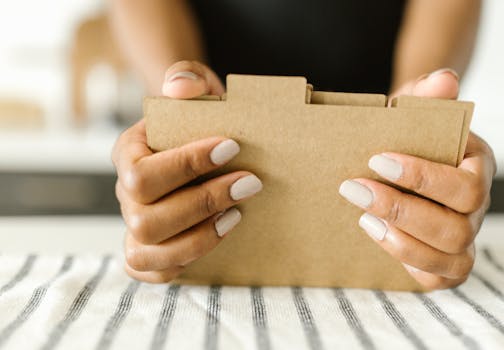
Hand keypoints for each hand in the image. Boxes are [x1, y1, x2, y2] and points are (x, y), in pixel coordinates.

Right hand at [112, 61, 262, 282]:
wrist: (201, 138)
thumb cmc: (198, 116)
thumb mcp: (197, 87)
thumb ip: (187, 77)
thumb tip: (182, 88)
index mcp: (128, 153)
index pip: (141, 172)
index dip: (185, 165)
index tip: (232, 147)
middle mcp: (125, 194)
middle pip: (143, 217)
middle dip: (201, 203)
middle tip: (250, 183)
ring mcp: (134, 226)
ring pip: (146, 249)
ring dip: (197, 236)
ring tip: (238, 213)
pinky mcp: (148, 251)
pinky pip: (154, 271)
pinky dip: (188, 259)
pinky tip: (223, 231)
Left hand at [339, 69, 496, 289]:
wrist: (395, 157)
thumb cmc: (405, 137)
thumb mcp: (410, 113)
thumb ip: (425, 98)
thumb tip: (444, 79)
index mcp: (476, 166)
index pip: (466, 185)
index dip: (423, 178)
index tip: (377, 161)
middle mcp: (475, 206)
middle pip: (458, 226)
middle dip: (402, 210)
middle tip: (353, 188)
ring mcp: (463, 237)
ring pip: (452, 255)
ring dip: (402, 240)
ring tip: (362, 217)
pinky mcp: (444, 262)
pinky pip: (437, 277)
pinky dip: (407, 260)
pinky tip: (374, 233)